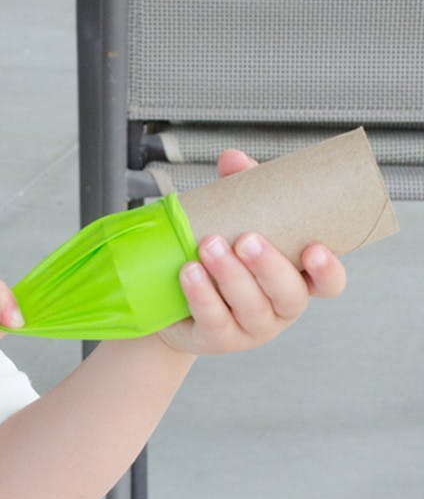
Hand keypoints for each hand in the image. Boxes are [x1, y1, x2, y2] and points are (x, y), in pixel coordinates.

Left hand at [155, 150, 348, 355]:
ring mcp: (250, 328)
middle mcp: (279, 307)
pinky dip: (201, 293)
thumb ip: (240, 191)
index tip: (315, 248)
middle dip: (268, 266)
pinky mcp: (216, 338)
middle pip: (288, 294)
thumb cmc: (215, 256)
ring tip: (209, 246)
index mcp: (296, 279)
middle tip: (246, 239)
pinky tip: (189, 271)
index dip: (327, 270)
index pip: (329, 283)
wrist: (170, 299)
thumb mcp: (231, 222)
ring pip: (250, 306)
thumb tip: (233, 159)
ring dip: (230, 275)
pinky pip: (213, 319)